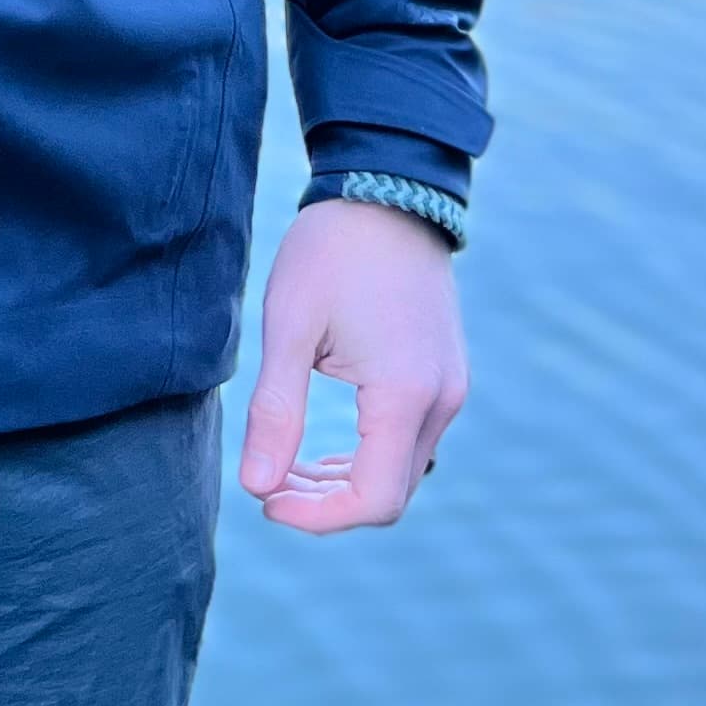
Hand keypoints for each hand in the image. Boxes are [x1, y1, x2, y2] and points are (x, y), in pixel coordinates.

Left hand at [239, 198, 466, 533]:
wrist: (387, 188)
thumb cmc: (331, 251)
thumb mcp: (289, 326)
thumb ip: (275, 411)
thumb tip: (255, 488)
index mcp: (405, 393)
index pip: (373, 500)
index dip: (317, 517)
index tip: (265, 501)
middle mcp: (441, 400)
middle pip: (390, 493)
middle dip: (326, 503)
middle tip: (267, 484)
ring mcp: (450, 387)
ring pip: (403, 471)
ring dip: (346, 482)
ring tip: (286, 467)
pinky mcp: (444, 374)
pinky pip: (411, 441)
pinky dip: (368, 456)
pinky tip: (324, 449)